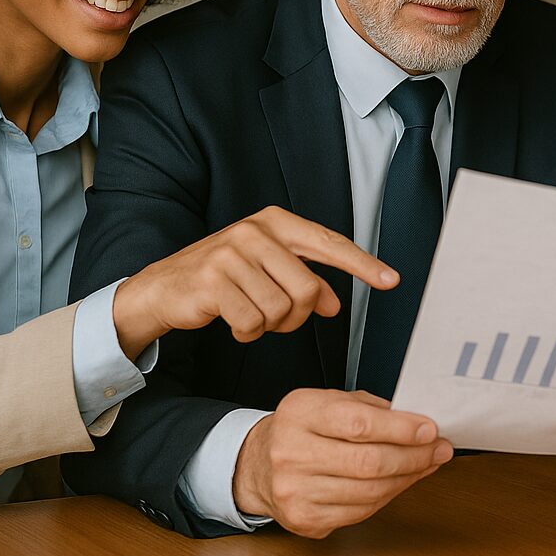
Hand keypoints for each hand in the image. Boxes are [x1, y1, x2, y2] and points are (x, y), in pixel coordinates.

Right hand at [112, 206, 398, 357]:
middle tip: (278, 317)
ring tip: (250, 315)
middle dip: (298, 315)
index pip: (329, 243)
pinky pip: (252, 323)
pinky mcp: (212, 281)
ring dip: (270, 326)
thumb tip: (335, 304)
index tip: (391, 280)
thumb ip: (304, 282)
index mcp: (275, 222)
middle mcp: (255, 232)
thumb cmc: (224, 278)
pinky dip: (248, 333)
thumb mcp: (267, 271)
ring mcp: (231, 254)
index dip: (362, 264)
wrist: (164, 287)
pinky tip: (233, 322)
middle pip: (308, 288)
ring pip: (281, 309)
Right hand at [232, 389, 452, 537]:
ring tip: (426, 464)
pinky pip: (360, 512)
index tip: (429, 429)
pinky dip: (388, 496)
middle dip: (413, 456)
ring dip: (407, 478)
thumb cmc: (302, 430)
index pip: (359, 423)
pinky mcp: (303, 519)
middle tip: (438, 449)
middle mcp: (291, 452)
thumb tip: (419, 423)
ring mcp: (294, 490)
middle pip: (368, 462)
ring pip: (369, 491)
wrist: (258, 465)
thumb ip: (370, 409)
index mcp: (300, 413)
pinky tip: (400, 482)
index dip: (401, 429)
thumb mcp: (329, 402)